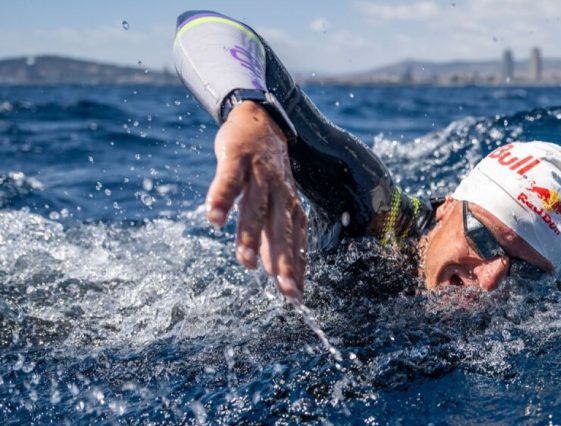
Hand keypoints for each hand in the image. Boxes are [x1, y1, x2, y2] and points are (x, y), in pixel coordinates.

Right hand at [205, 101, 306, 302]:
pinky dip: (222, 197)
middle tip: (283, 289)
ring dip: (250, 235)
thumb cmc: (268, 172)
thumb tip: (278, 275)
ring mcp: (259, 174)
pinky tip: (214, 218)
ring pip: (256, 208)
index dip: (295, 269)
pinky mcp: (237, 158)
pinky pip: (229, 180)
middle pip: (282, 230)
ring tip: (244, 262)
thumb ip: (275, 237)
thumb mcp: (276, 204)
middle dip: (283, 260)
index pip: (296, 243)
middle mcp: (280, 192)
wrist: (260, 120)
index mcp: (291, 206)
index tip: (295, 298)